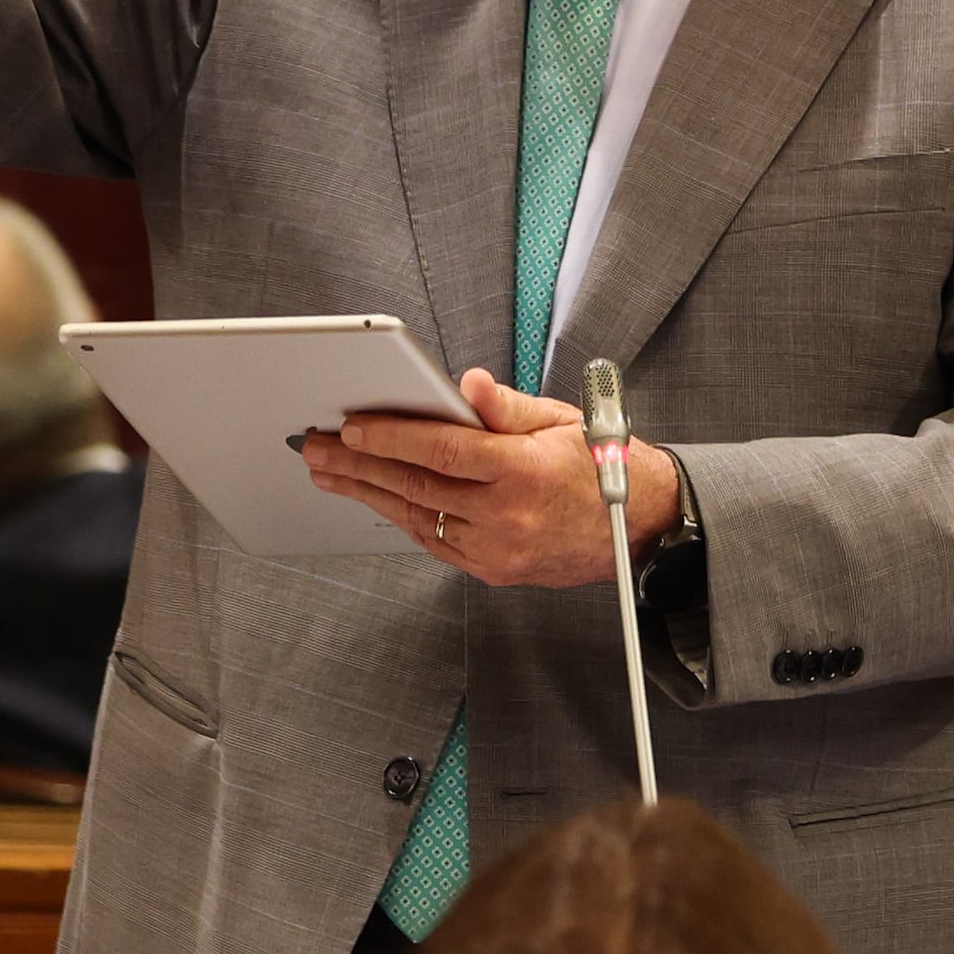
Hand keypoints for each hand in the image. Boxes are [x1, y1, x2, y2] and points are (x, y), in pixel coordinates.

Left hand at [299, 369, 681, 589]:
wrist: (637, 527)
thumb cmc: (600, 465)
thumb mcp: (561, 421)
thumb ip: (506, 406)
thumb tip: (467, 383)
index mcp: (524, 470)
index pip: (443, 450)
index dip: (391, 437)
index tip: (351, 426)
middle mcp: (508, 515)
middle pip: (417, 486)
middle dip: (358, 464)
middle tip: (316, 448)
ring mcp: (499, 549)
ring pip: (417, 518)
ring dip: (367, 494)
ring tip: (329, 473)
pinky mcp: (494, 570)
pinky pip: (435, 542)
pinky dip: (402, 518)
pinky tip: (376, 499)